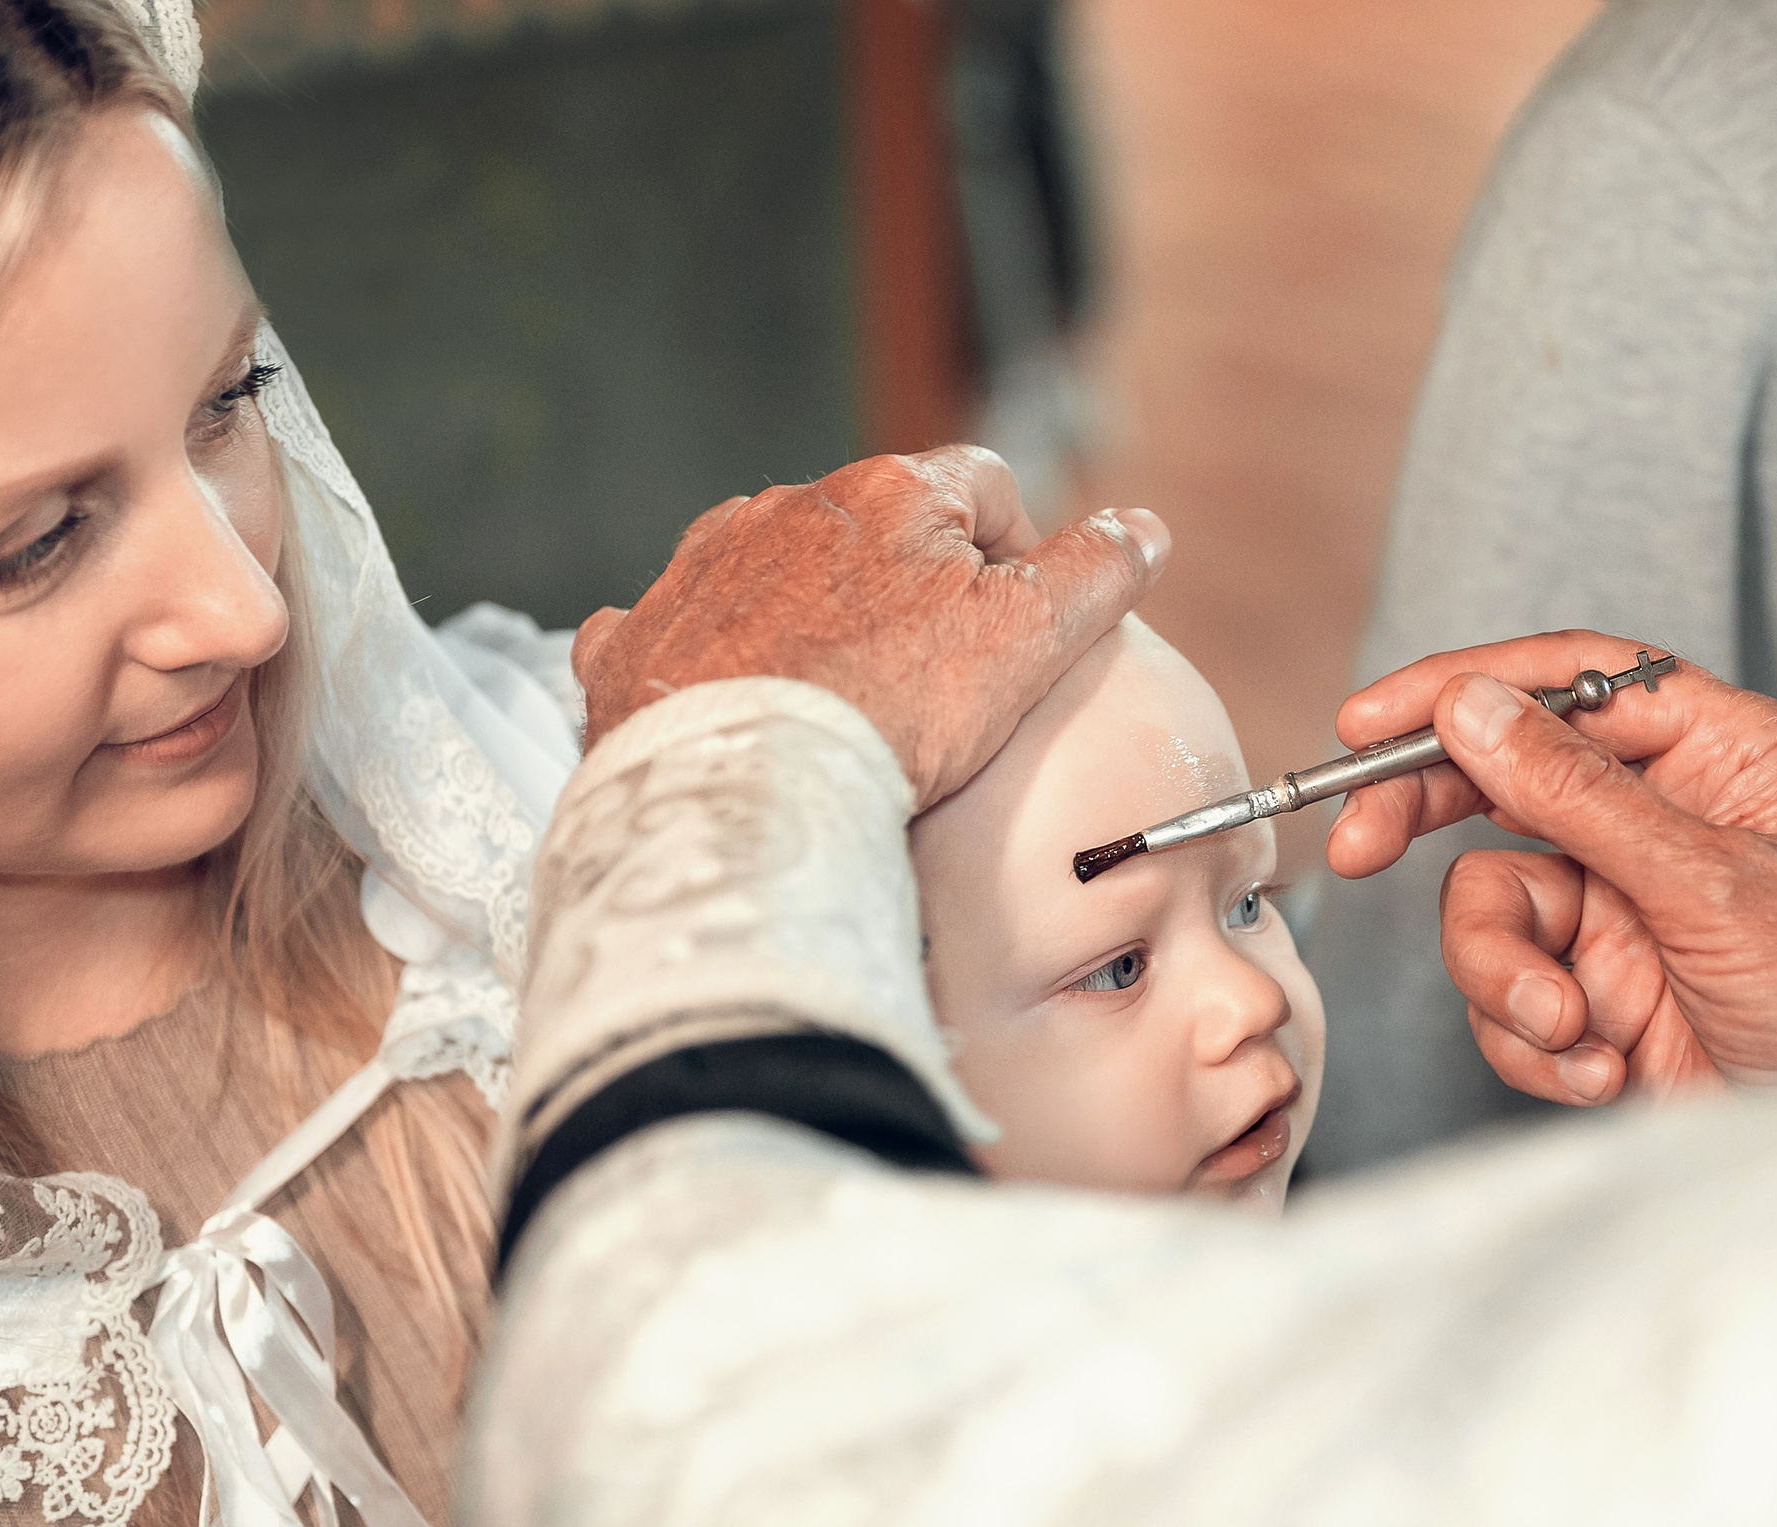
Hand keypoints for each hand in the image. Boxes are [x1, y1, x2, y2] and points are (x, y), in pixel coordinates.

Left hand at [571, 446, 1167, 808]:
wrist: (744, 791)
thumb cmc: (892, 714)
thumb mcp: (1028, 641)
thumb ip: (1093, 575)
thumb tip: (1144, 528)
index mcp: (888, 494)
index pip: (982, 485)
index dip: (1015, 548)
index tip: (1016, 620)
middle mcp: (782, 509)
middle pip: (870, 527)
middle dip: (903, 583)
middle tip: (926, 677)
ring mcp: (696, 572)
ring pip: (766, 569)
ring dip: (800, 612)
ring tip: (826, 697)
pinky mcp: (631, 644)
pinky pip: (667, 631)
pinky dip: (697, 658)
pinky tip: (719, 705)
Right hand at [1324, 630, 1776, 1103]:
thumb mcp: (1709, 883)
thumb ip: (1578, 791)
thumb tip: (1475, 707)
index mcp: (1723, 755)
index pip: (1573, 684)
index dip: (1466, 688)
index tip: (1369, 723)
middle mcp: (1666, 820)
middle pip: (1506, 783)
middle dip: (1429, 826)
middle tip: (1355, 850)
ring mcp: (1628, 907)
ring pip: (1494, 907)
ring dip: (1507, 979)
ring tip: (1568, 1028)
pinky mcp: (1601, 990)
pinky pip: (1511, 993)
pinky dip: (1535, 1040)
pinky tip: (1603, 1068)